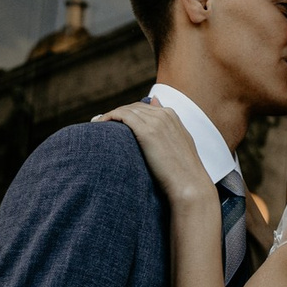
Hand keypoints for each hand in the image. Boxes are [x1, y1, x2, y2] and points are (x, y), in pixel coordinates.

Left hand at [96, 101, 211, 202]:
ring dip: (110, 116)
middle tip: (101, 125)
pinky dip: (109, 117)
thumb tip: (155, 102)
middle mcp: (164, 114)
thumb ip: (167, 125)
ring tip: (97, 126)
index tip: (114, 124)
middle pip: (133, 107)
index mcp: (172, 115)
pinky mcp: (147, 131)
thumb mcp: (178, 142)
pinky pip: (122, 116)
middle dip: (117, 115)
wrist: (189, 184)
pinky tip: (99, 125)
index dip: (127, 114)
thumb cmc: (182, 171)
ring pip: (126, 110)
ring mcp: (156, 121)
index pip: (143, 107)